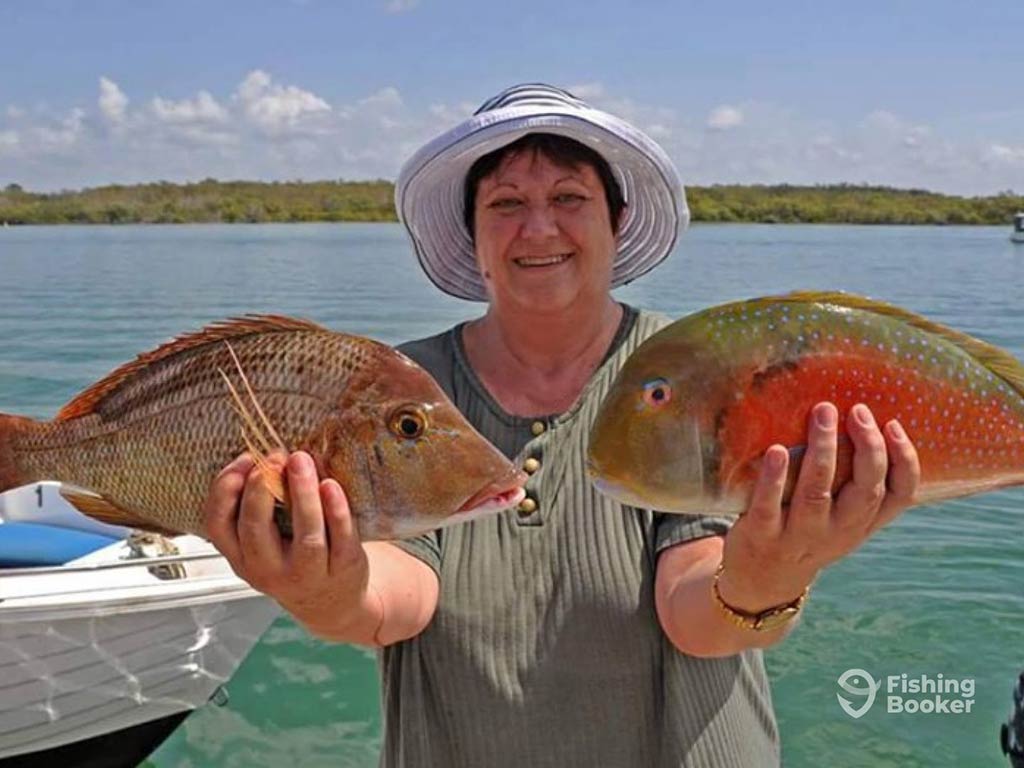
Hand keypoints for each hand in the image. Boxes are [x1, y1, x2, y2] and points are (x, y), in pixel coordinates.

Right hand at [204, 451, 370, 627]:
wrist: (332, 602)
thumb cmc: (293, 560)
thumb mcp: (263, 544)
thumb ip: (257, 507)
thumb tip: (264, 455)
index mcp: (241, 557)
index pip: (217, 525)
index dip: (225, 490)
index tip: (245, 460)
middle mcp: (268, 570)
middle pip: (256, 530)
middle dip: (261, 489)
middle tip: (273, 457)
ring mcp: (307, 573)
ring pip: (305, 536)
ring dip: (302, 495)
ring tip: (302, 460)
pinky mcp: (342, 569)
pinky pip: (340, 539)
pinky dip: (336, 512)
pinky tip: (331, 486)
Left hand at [717, 402, 919, 612]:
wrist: (762, 581)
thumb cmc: (806, 530)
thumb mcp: (840, 517)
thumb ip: (853, 481)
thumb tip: (861, 419)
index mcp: (862, 522)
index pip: (900, 495)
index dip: (904, 461)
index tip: (893, 424)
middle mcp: (838, 531)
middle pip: (865, 490)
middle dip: (866, 448)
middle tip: (858, 410)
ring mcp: (800, 536)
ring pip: (817, 493)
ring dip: (822, 452)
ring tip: (823, 414)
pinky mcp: (762, 536)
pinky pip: (769, 506)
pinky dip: (774, 479)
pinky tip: (776, 451)